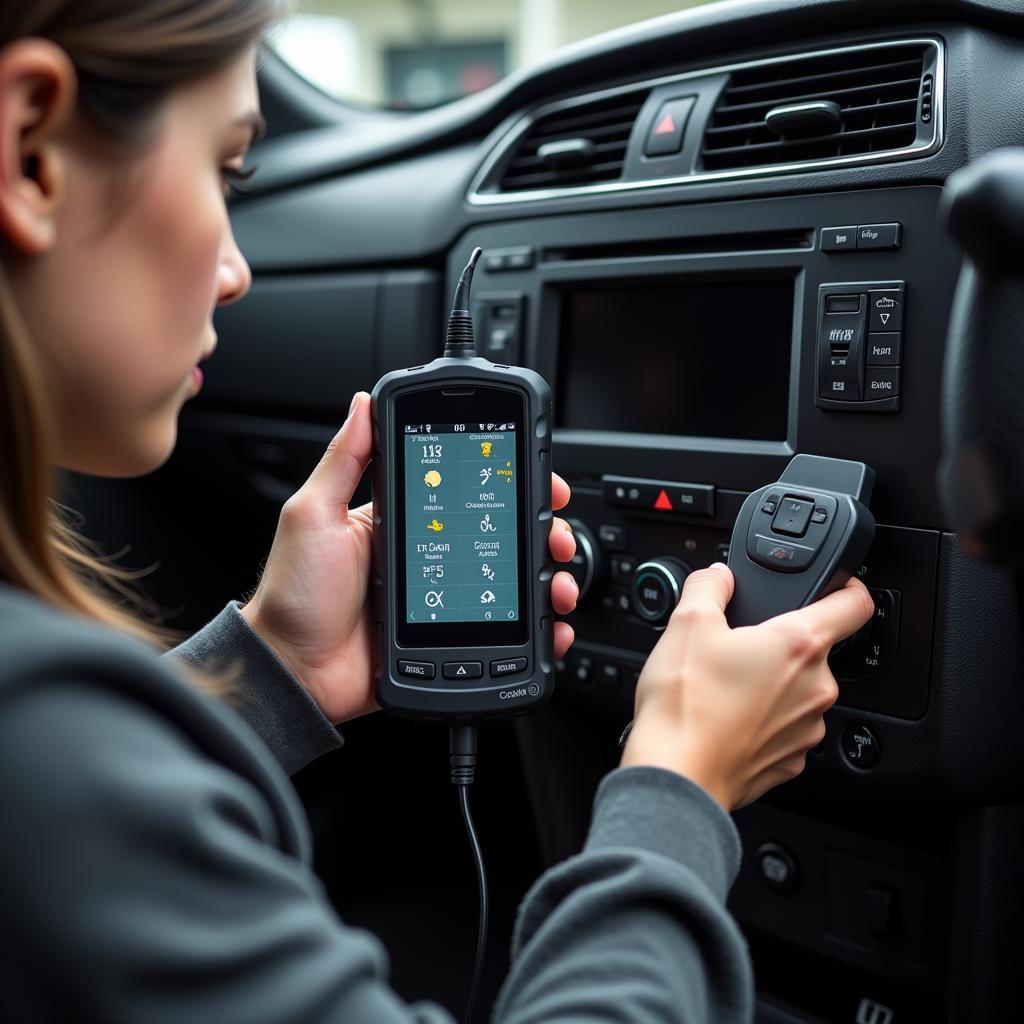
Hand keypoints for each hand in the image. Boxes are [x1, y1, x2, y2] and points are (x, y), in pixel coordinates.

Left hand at [239, 392, 578, 723]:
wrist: (292, 670)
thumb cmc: (295, 593)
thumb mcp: (313, 515)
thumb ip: (343, 460)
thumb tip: (363, 404)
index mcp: (402, 521)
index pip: (466, 490)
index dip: (505, 481)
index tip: (536, 475)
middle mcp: (428, 556)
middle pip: (499, 536)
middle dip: (538, 530)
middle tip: (553, 533)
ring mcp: (441, 600)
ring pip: (509, 583)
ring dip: (544, 578)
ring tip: (555, 583)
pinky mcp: (447, 639)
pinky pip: (501, 632)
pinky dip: (534, 632)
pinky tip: (550, 626)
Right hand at [620, 563, 873, 809]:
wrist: (676, 774)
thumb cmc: (686, 705)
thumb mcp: (687, 622)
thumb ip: (709, 585)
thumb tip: (718, 576)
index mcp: (799, 644)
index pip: (854, 605)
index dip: (848, 586)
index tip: (839, 585)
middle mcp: (816, 687)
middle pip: (813, 649)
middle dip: (779, 644)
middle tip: (737, 647)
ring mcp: (808, 727)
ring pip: (798, 690)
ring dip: (772, 683)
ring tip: (725, 687)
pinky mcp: (792, 759)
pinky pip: (786, 727)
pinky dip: (763, 719)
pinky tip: (728, 717)